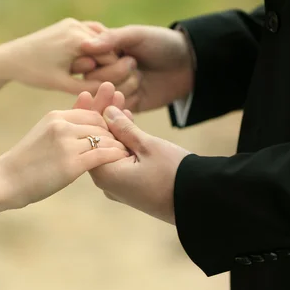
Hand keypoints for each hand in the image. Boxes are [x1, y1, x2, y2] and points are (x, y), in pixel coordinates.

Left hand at [0, 18, 118, 94]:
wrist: (10, 58)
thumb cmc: (35, 73)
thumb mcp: (63, 85)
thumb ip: (89, 87)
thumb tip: (114, 89)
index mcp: (77, 40)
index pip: (110, 56)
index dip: (114, 72)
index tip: (113, 85)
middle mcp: (77, 26)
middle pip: (108, 46)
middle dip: (109, 63)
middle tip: (110, 80)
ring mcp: (72, 22)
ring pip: (101, 39)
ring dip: (103, 54)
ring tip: (100, 72)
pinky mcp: (67, 24)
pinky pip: (90, 34)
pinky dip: (94, 46)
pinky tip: (92, 61)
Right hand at [0, 109, 128, 208]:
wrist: (6, 180)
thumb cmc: (26, 160)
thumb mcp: (44, 133)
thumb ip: (66, 125)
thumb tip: (86, 115)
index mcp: (56, 116)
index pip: (92, 114)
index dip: (106, 124)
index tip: (113, 136)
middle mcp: (62, 126)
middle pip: (100, 125)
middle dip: (114, 135)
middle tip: (125, 145)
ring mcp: (66, 144)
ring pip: (104, 139)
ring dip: (117, 146)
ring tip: (125, 154)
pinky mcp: (71, 164)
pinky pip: (103, 155)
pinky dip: (115, 156)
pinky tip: (120, 161)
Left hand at [75, 82, 188, 223]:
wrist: (198, 200)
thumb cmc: (173, 174)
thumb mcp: (148, 146)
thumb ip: (124, 129)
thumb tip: (107, 112)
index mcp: (105, 173)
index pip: (90, 137)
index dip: (92, 112)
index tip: (92, 92)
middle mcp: (107, 182)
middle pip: (98, 141)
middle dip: (104, 115)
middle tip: (107, 89)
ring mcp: (119, 185)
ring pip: (111, 148)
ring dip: (116, 126)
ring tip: (119, 98)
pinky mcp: (132, 185)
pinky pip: (122, 158)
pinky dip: (125, 141)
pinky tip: (127, 120)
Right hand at [80, 25, 194, 111]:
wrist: (188, 64)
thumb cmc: (161, 43)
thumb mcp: (136, 35)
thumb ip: (111, 39)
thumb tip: (83, 44)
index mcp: (100, 53)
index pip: (85, 62)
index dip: (102, 60)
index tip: (120, 53)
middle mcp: (101, 72)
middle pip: (93, 82)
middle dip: (116, 73)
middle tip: (134, 63)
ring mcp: (113, 91)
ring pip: (105, 96)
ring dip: (126, 86)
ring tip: (140, 76)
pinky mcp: (125, 106)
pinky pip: (118, 110)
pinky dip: (130, 100)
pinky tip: (141, 91)